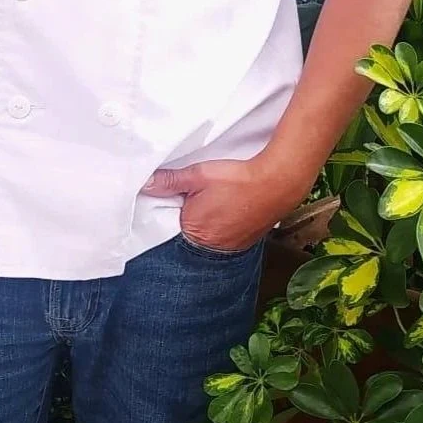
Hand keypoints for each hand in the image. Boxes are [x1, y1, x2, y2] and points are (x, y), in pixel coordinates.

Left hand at [140, 156, 307, 252]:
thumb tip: (146, 184)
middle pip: (188, 233)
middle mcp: (210, 247)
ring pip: (208, 235)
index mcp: (193, 232)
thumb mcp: (197, 175)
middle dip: (187, 217)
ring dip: (206, 221)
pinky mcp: (245, 242)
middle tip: (194, 197)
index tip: (171, 198)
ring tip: (213, 202)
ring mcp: (230, 247)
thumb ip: (169, 181)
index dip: (169, 211)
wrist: (277, 183)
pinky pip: (225, 236)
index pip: (168, 227)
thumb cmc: (237, 180)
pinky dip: (223, 225)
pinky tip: (227, 208)